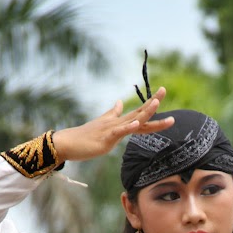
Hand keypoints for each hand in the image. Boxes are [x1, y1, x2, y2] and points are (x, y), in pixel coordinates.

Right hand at [52, 87, 174, 162]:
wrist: (68, 143)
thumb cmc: (85, 136)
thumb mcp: (103, 124)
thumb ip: (113, 113)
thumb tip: (120, 102)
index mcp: (119, 122)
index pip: (139, 112)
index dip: (152, 104)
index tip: (162, 92)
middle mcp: (117, 123)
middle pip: (140, 114)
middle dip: (153, 103)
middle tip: (164, 90)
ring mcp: (111, 130)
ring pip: (132, 121)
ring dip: (144, 112)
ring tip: (156, 103)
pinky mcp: (105, 139)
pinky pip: (118, 132)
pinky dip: (128, 127)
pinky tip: (137, 122)